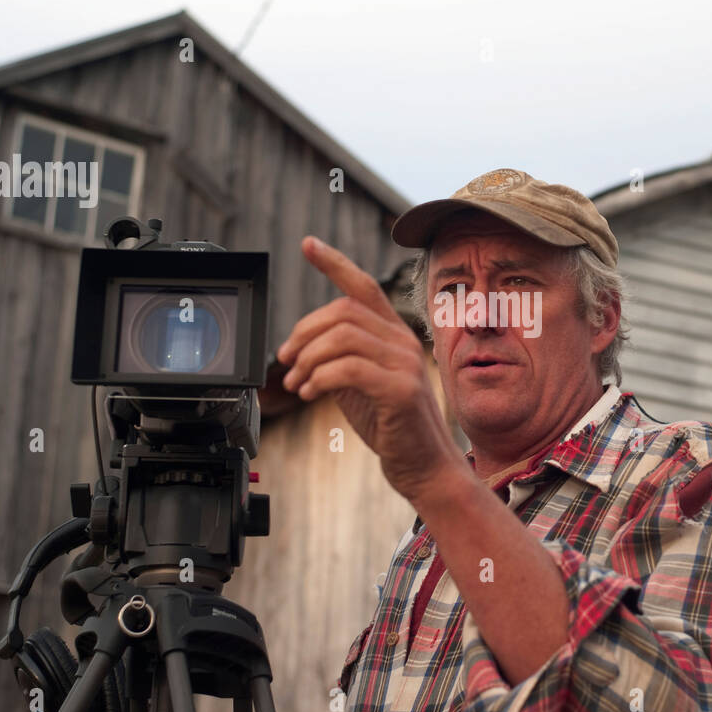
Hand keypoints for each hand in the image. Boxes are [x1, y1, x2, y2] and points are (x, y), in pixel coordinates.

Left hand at [276, 236, 467, 503]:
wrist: (425, 467)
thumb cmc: (394, 427)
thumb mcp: (362, 385)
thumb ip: (342, 359)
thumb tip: (304, 348)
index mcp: (394, 335)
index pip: (364, 286)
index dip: (334, 263)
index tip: (307, 244)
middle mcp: (403, 341)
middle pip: (343, 310)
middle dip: (304, 332)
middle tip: (286, 360)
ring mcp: (405, 364)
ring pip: (343, 336)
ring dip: (308, 358)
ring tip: (297, 382)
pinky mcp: (401, 390)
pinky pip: (349, 368)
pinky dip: (320, 378)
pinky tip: (309, 394)